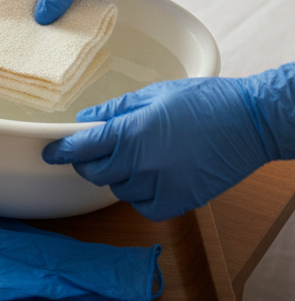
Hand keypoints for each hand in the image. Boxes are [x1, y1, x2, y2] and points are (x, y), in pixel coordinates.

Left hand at [43, 66, 294, 220]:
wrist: (249, 123)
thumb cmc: (203, 101)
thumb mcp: (152, 95)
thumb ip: (114, 111)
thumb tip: (86, 121)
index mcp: (130, 133)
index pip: (80, 149)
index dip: (61, 151)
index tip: (50, 152)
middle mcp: (141, 164)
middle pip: (94, 174)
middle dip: (89, 162)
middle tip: (97, 150)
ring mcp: (160, 186)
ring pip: (119, 190)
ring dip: (118, 177)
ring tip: (137, 156)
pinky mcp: (180, 202)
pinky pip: (144, 206)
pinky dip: (141, 194)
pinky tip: (152, 176)